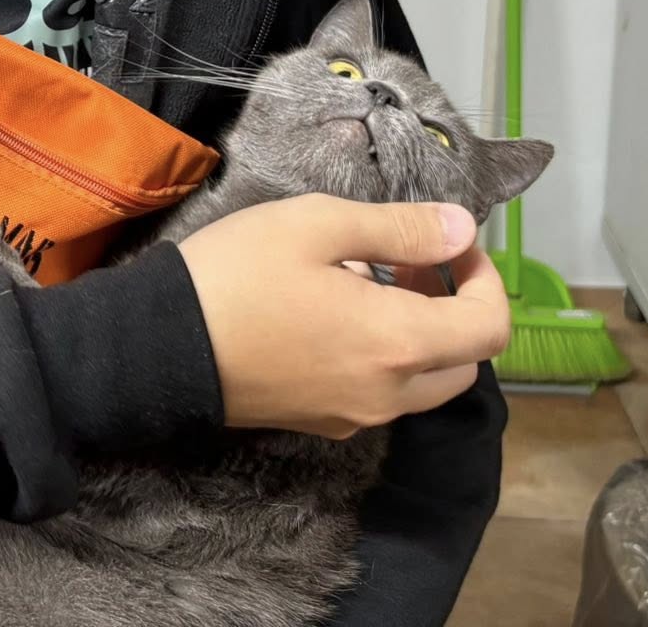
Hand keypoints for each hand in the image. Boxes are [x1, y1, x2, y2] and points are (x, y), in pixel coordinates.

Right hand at [176, 195, 508, 438]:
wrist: (158, 346)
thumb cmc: (237, 276)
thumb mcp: (316, 225)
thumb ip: (400, 227)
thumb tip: (462, 228)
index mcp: (397, 343)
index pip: (489, 328)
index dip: (486, 277)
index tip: (453, 242)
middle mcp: (387, 394)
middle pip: (464, 362)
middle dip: (456, 307)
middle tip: (412, 258)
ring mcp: (353, 415)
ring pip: (423, 381)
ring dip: (420, 330)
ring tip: (368, 277)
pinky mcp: (321, 421)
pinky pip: (380, 392)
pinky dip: (383, 353)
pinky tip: (334, 310)